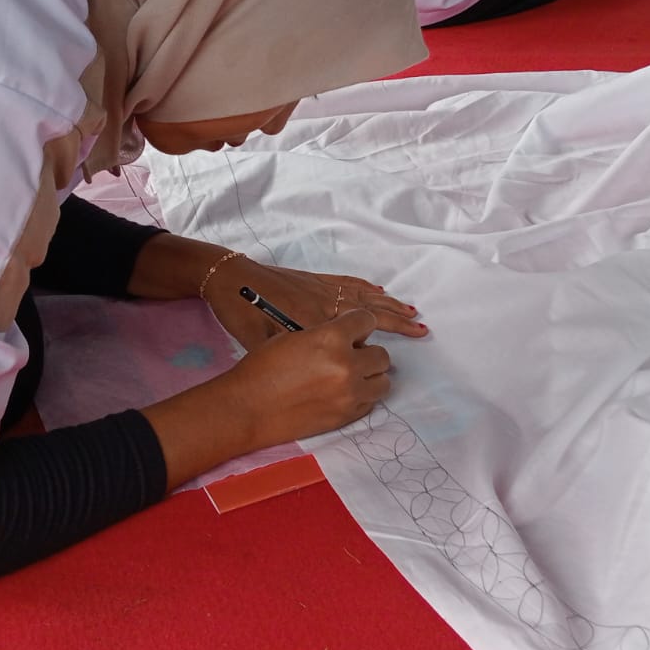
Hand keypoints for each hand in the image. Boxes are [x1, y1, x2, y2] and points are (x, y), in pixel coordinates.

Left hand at [208, 256, 425, 349]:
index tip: (389, 362)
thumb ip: (291, 355)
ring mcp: (320, 287)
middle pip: (368, 312)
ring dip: (389, 303)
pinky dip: (367, 288)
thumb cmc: (241, 314)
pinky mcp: (314, 278)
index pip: (352, 337)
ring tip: (412, 312)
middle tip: (421, 330)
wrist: (228, 278)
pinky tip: (380, 290)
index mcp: (313, 322)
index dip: (372, 347)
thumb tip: (315, 372)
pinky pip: (348, 283)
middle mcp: (323, 302)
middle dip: (396, 322)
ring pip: (363, 296)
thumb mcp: (261, 343)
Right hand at [224, 308, 393, 443]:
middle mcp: (346, 366)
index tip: (354, 329)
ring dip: (370, 376)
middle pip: (382, 354)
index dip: (359, 324)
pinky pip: (370, 402)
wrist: (247, 408)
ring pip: (383, 381)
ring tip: (350, 376)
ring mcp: (349, 394)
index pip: (367, 321)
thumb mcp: (294, 337)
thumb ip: (326, 334)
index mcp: (331, 338)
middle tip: (350, 355)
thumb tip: (348, 337)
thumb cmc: (262, 369)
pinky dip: (362, 396)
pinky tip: (342, 393)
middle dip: (367, 352)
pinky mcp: (346, 416)